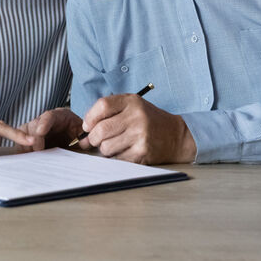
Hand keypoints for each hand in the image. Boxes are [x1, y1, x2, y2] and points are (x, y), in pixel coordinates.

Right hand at [18, 107, 83, 151]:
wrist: (69, 135)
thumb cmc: (75, 132)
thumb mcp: (81, 133)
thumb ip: (84, 137)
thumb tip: (85, 142)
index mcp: (58, 116)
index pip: (48, 116)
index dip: (43, 123)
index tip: (40, 132)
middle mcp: (43, 120)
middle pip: (33, 125)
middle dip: (32, 138)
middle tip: (36, 151)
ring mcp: (34, 128)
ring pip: (24, 134)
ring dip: (25, 145)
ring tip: (30, 157)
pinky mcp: (27, 138)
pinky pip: (21, 143)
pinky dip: (22, 151)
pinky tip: (26, 159)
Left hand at [80, 94, 195, 163]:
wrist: (176, 136)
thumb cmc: (149, 121)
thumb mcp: (132, 107)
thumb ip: (108, 113)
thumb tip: (84, 133)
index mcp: (132, 102)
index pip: (102, 106)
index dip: (90, 118)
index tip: (87, 126)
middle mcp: (136, 117)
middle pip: (101, 129)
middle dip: (94, 138)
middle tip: (98, 140)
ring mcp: (140, 135)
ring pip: (106, 147)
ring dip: (105, 149)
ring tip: (115, 145)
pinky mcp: (142, 152)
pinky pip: (117, 159)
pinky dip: (116, 157)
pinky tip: (125, 151)